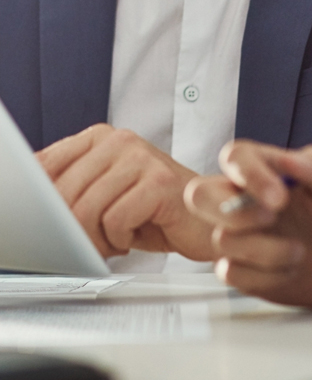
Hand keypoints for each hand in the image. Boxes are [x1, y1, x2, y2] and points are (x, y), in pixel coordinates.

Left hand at [37, 124, 227, 259]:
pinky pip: (116, 220)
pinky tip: (134, 236)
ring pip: (88, 209)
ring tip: (115, 240)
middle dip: (71, 229)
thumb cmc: (155, 211)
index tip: (48, 223)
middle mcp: (120, 140)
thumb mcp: (105, 194)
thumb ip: (72, 189)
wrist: (209, 217)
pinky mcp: (160, 183)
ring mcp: (142, 158)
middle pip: (64, 193)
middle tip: (91, 242)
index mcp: (101, 137)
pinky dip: (121, 239)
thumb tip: (35, 206)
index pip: (46, 164)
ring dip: (97, 239)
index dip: (41, 202)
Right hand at [184, 139, 311, 308]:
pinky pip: (229, 272)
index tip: (280, 198)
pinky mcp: (240, 267)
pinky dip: (263, 276)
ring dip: (266, 250)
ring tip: (300, 251)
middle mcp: (243, 198)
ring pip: (221, 240)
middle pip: (199, 195)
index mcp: (266, 168)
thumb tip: (288, 159)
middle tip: (272, 219)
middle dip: (229, 212)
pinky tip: (289, 270)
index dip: (248, 175)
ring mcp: (239, 234)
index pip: (236, 156)